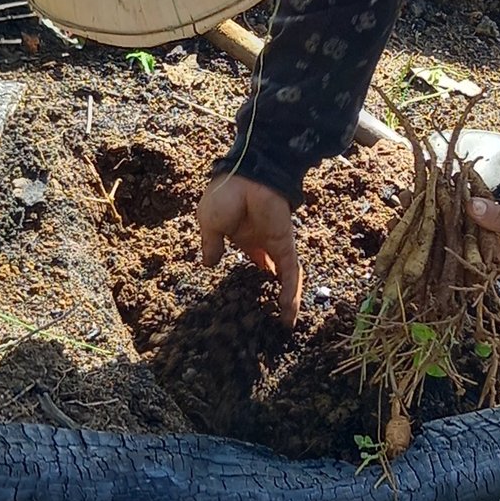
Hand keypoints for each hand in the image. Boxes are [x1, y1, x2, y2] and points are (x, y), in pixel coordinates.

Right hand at [197, 175, 303, 325]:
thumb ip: (212, 245)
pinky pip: (290, 273)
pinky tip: (289, 314)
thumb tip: (208, 265)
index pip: (249, 256)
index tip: (251, 287)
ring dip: (286, 299)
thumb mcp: (209, 223)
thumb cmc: (226, 194)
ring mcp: (274, 244)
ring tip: (285, 324)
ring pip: (283, 277)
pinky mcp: (284, 245)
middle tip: (272, 309)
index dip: (251, 270)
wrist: (247, 176)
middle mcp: (259, 240)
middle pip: (268, 268)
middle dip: (270, 287)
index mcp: (240, 234)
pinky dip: (291, 293)